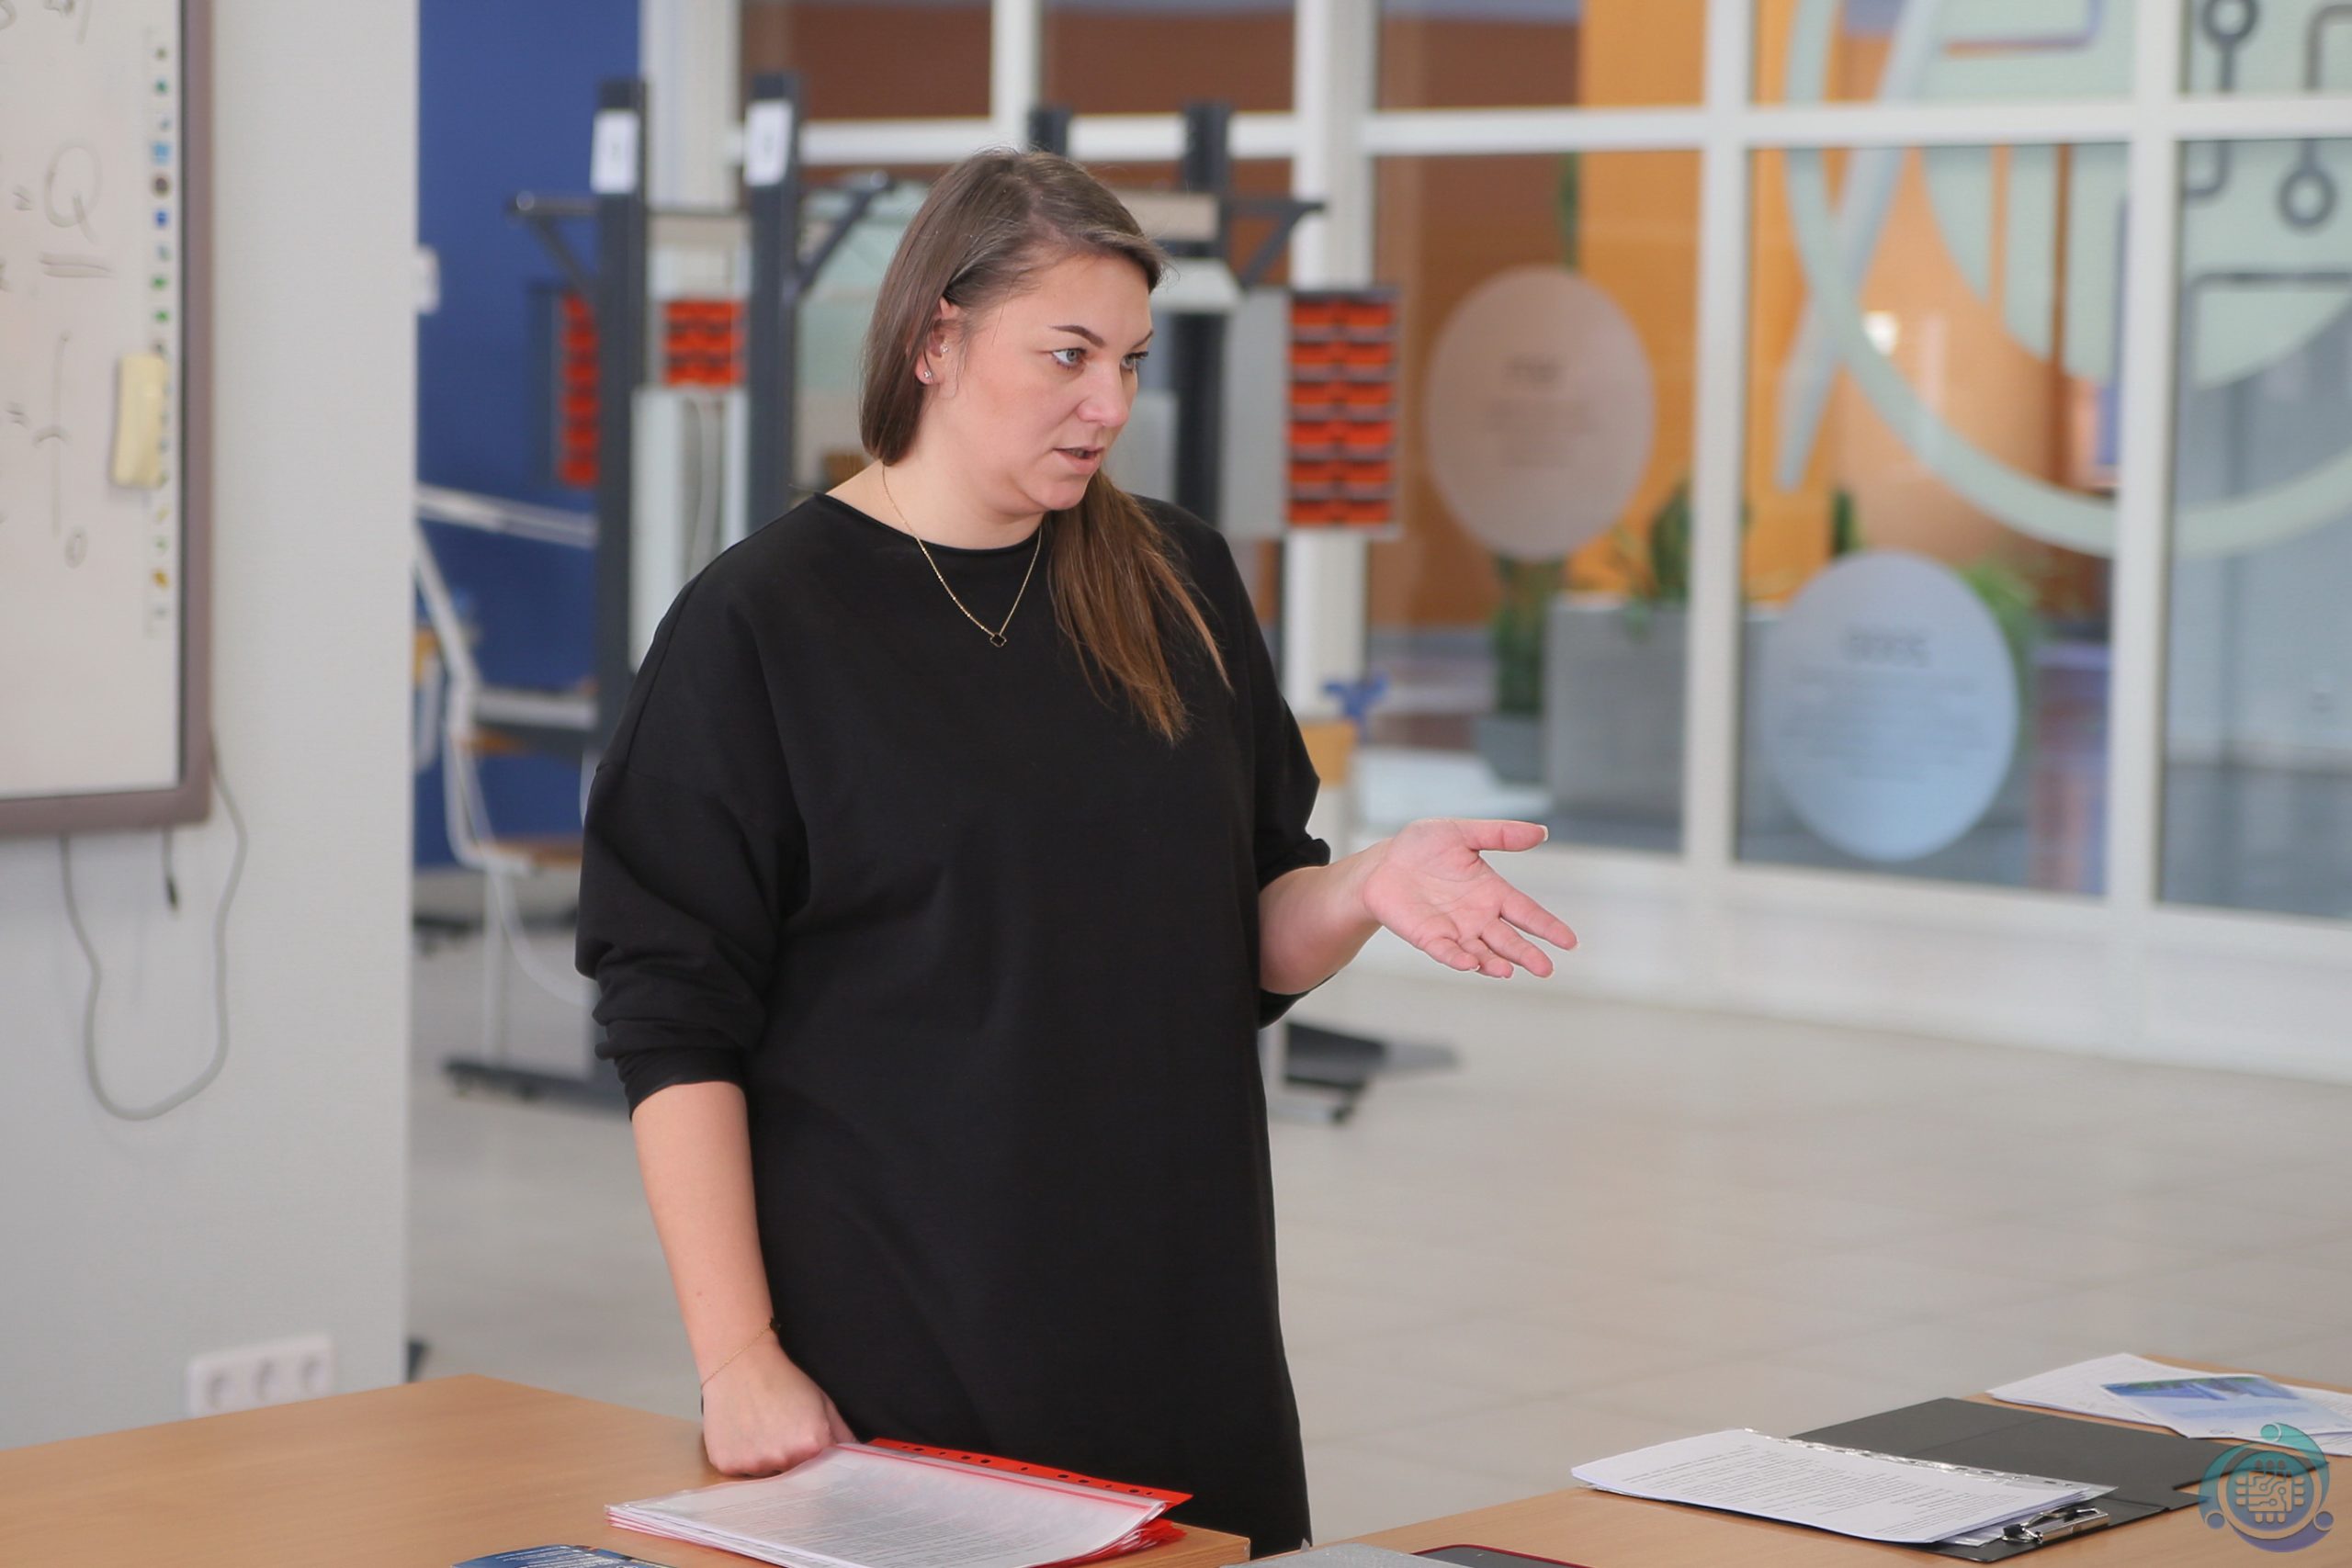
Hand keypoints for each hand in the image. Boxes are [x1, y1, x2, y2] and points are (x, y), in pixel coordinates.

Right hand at [701, 1340, 854, 1474]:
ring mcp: (754, 1464)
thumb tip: (858, 1460)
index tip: (809, 1450)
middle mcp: (784, 1459)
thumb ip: (844, 1435)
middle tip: (782, 1434)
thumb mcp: (823, 1402)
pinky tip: (743, 1434)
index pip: (823, 1474)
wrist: (740, 1363)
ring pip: (766, 1476)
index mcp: (812, 1445)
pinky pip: (741, 1473)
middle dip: (793, 1463)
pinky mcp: (727, 1464)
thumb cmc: (783, 1380)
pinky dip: (743, 1459)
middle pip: (794, 1478)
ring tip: (761, 1430)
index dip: (817, 1463)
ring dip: (767, 1462)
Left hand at [1360, 818, 1576, 979]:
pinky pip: (1446, 951)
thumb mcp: (1462, 833)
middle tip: (1546, 969)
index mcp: (1492, 892)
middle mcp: (1478, 916)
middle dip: (1527, 954)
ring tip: (1508, 970)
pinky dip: (1458, 958)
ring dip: (1495, 963)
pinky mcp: (1428, 937)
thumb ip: (1499, 834)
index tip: (1569, 941)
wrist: (1382, 863)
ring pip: (1482, 952)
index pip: (1527, 912)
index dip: (1548, 927)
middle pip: (1509, 939)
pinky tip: (1471, 963)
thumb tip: (1541, 832)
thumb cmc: (1421, 847)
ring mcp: (1454, 930)